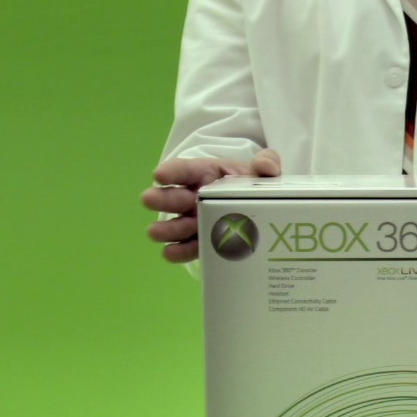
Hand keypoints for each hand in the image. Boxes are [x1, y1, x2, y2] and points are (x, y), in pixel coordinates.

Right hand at [141, 149, 281, 262]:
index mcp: (207, 175)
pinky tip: (170, 253)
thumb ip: (267, 163)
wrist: (266, 212)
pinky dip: (179, 251)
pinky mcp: (203, 242)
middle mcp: (196, 198)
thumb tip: (266, 167)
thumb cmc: (256, 184)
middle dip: (163, 199)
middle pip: (176, 198)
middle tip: (149, 200)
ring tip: (155, 232)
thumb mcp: (263, 170)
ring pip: (178, 224)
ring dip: (167, 228)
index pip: (186, 170)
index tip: (159, 174)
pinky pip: (189, 247)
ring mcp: (197, 221)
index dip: (172, 171)